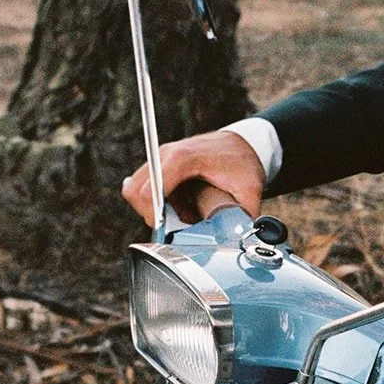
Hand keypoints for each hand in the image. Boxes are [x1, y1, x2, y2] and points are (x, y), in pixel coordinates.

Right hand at [121, 130, 265, 226]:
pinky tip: (173, 206)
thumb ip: (245, 215)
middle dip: (149, 213)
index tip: (164, 227)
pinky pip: (141, 187)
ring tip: (177, 214)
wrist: (239, 144)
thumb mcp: (250, 189)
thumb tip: (241, 239)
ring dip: (150, 208)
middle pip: (136, 189)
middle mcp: (167, 154)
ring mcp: (160, 158)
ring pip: (134, 189)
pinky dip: (152, 202)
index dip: (154, 210)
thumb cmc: (241, 162)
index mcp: (185, 158)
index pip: (154, 184)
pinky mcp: (158, 165)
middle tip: (170, 226)